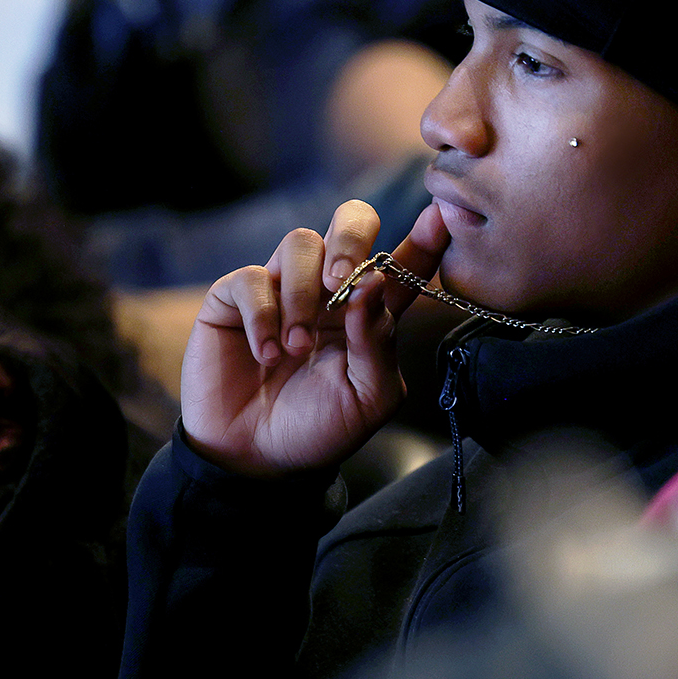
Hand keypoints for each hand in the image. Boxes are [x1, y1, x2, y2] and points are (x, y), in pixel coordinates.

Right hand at [181, 201, 449, 475]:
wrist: (257, 459)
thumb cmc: (319, 427)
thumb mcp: (367, 398)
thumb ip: (378, 344)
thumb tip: (372, 286)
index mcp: (370, 310)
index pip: (403, 263)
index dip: (425, 238)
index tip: (441, 219)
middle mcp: (329, 288)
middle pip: (351, 220)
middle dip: (351, 239)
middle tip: (340, 281)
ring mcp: (283, 287)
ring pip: (300, 243)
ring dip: (302, 295)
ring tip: (296, 348)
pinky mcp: (236, 297)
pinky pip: (252, 278)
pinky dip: (261, 317)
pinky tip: (265, 355)